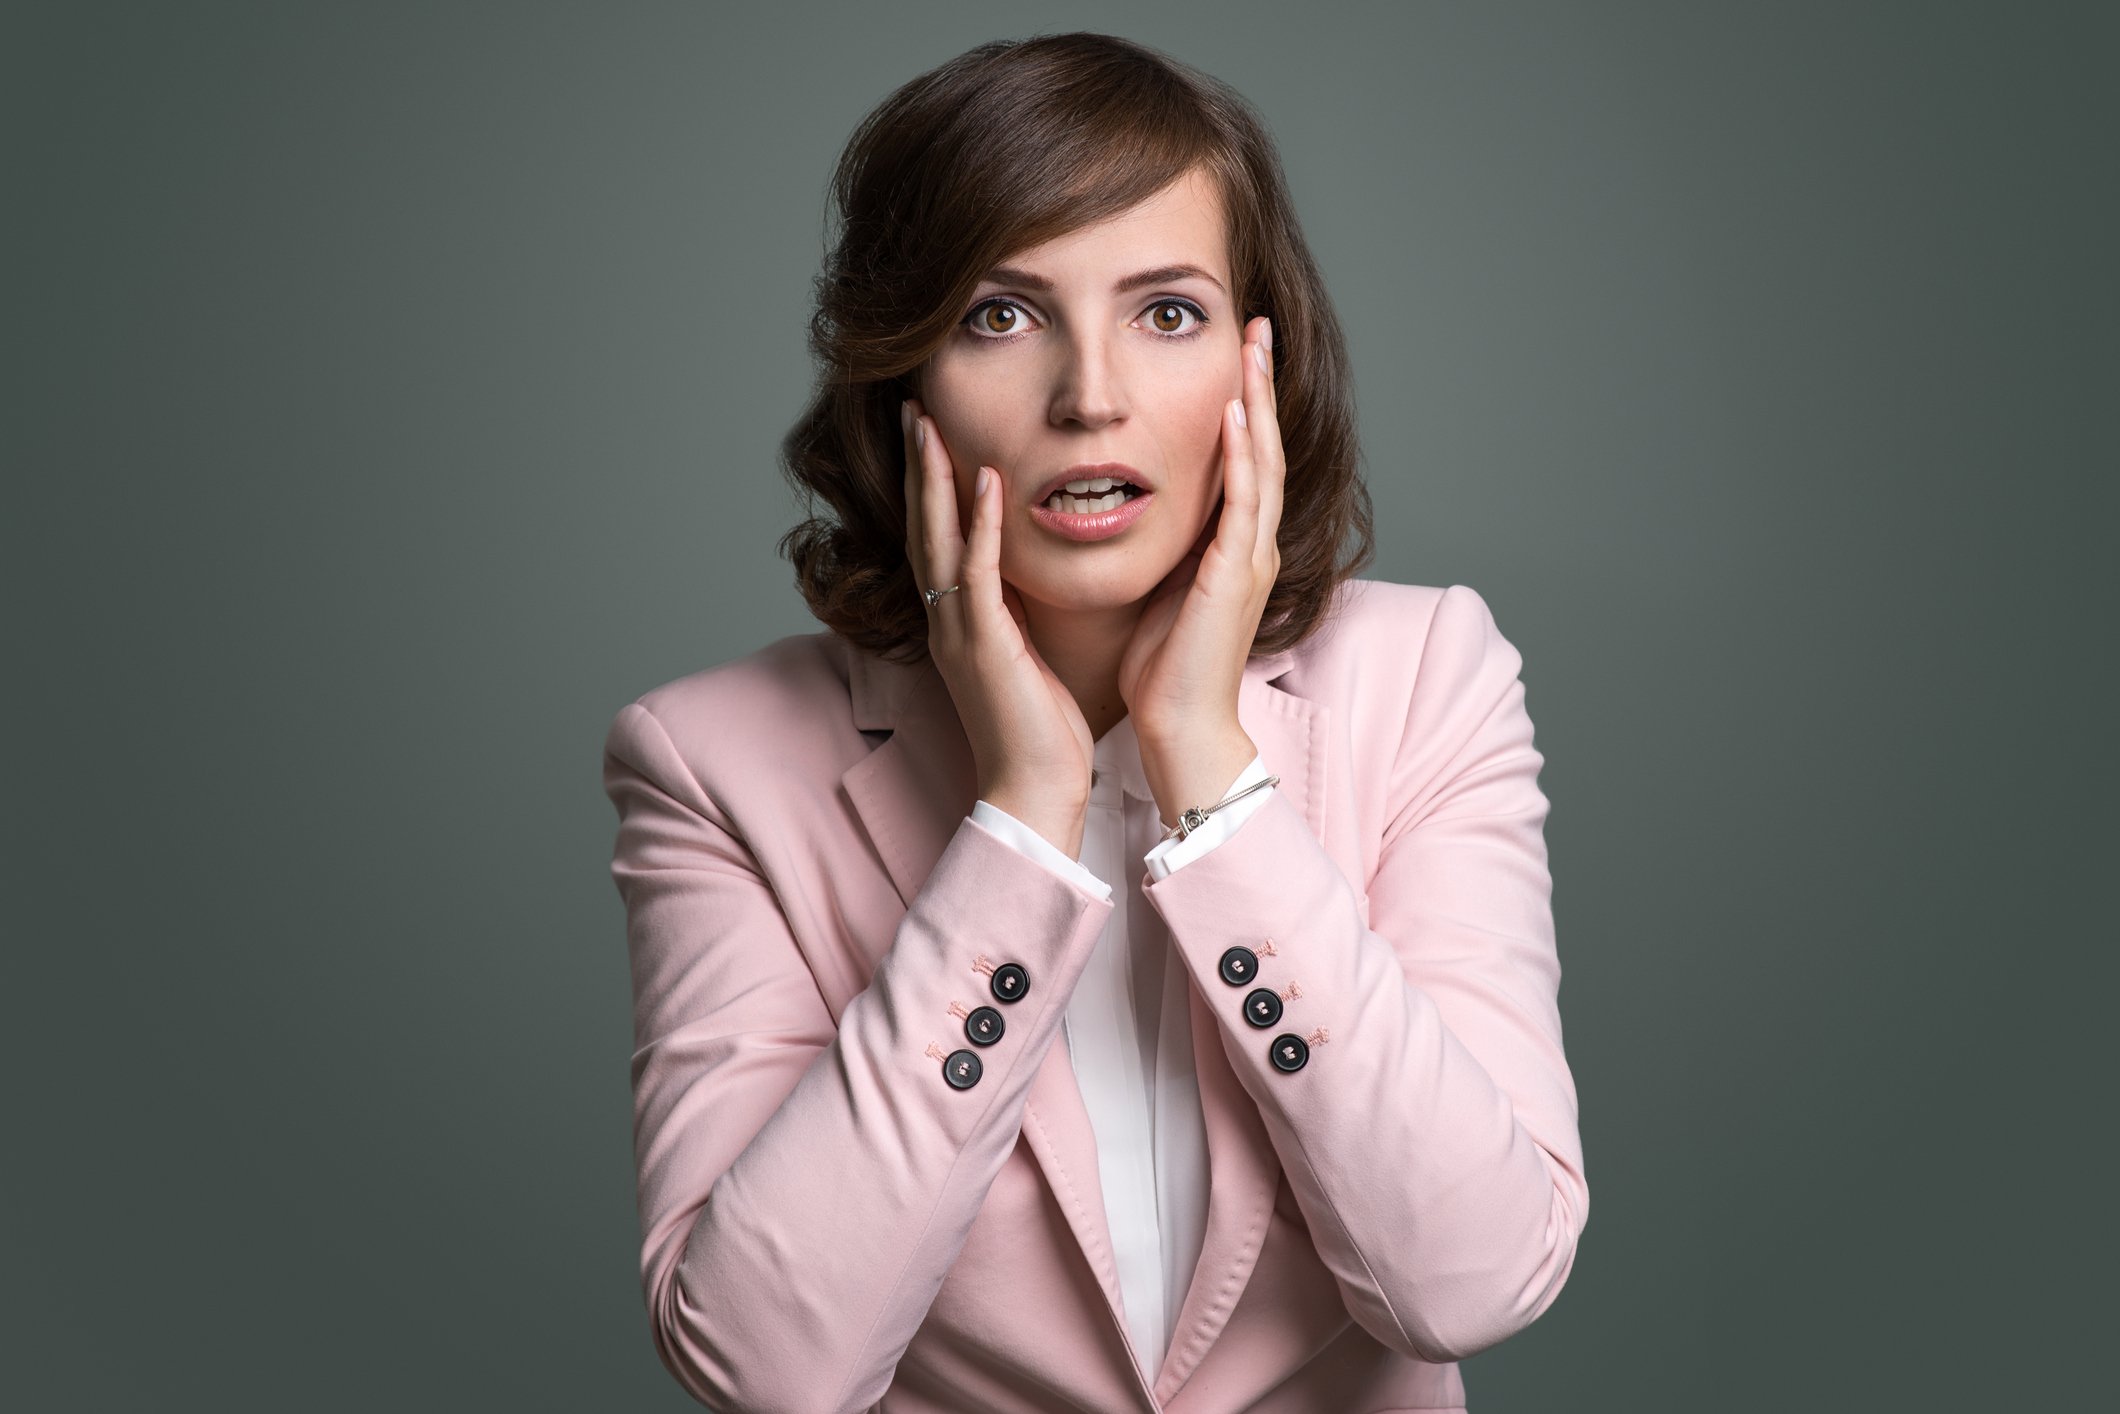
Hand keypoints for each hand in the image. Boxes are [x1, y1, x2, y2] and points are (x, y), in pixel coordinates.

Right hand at [903, 397, 1093, 856]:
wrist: (1036, 790)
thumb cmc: (1041, 730)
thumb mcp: (1025, 655)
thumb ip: (1018, 613)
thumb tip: (1029, 573)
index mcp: (959, 621)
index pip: (938, 538)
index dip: (931, 484)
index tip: (932, 432)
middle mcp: (947, 619)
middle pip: (923, 526)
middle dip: (918, 466)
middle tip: (913, 407)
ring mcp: (959, 631)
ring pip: (938, 540)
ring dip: (934, 479)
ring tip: (929, 425)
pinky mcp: (984, 646)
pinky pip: (977, 575)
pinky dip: (979, 526)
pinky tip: (986, 481)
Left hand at [1118, 316, 1285, 816]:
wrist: (1177, 726)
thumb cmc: (1161, 668)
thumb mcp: (1159, 584)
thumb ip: (1160, 542)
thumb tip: (1127, 501)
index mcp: (1232, 547)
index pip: (1244, 458)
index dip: (1243, 403)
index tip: (1235, 352)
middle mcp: (1252, 545)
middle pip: (1265, 446)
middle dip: (1261, 383)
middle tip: (1257, 325)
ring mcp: (1251, 558)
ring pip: (1265, 462)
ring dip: (1260, 401)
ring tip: (1255, 347)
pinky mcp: (1236, 576)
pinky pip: (1245, 504)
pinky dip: (1244, 456)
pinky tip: (1236, 414)